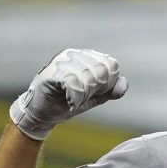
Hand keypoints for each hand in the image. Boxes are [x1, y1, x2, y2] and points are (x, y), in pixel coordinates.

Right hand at [9, 49, 127, 139]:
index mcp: (86, 56)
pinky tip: (71, 102)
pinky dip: (75, 97)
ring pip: (88, 77)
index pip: (111, 64)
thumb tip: (124, 83)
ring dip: (84, 95)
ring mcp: (60, 62)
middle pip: (101, 70)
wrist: (42, 113)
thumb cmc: (68, 101)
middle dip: (96, 89)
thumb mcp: (95, 97)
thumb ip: (111, 90)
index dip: (108, 82)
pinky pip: (73, 83)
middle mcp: (73, 54)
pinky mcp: (50, 73)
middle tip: (84, 97)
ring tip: (75, 100)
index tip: (96, 92)